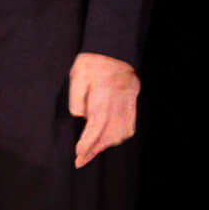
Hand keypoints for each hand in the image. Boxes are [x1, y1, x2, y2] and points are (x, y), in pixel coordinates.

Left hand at [67, 52, 140, 167]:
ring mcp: (127, 102)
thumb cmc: (94, 62)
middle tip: (81, 159)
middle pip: (109, 132)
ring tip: (91, 152)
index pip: (98, 122)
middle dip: (94, 149)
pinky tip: (108, 141)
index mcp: (104, 91)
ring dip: (106, 144)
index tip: (79, 153)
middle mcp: (118, 99)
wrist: (115, 50)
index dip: (88, 141)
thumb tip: (80, 115)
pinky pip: (128, 127)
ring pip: (120, 132)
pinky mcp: (132, 104)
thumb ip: (76, 95)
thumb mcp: (78, 73)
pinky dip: (118, 137)